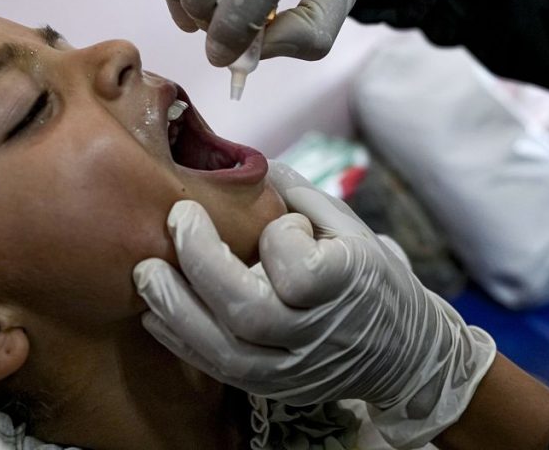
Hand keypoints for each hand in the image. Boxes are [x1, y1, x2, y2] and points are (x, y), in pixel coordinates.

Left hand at [133, 161, 495, 447]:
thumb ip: (301, 197)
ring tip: (146, 272)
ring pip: (225, 349)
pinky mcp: (273, 387)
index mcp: (348, 285)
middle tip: (175, 220)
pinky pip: (218, 369)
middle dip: (201, 262)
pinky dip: (180, 339)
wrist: (402, 353)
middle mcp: (320, 332)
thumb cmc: (368, 277)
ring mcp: (294, 367)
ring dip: (176, 307)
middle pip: (249, 311)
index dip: (280, 238)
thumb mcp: (350, 229)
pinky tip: (155, 310)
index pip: (300, 270)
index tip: (278, 221)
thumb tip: (247, 161)